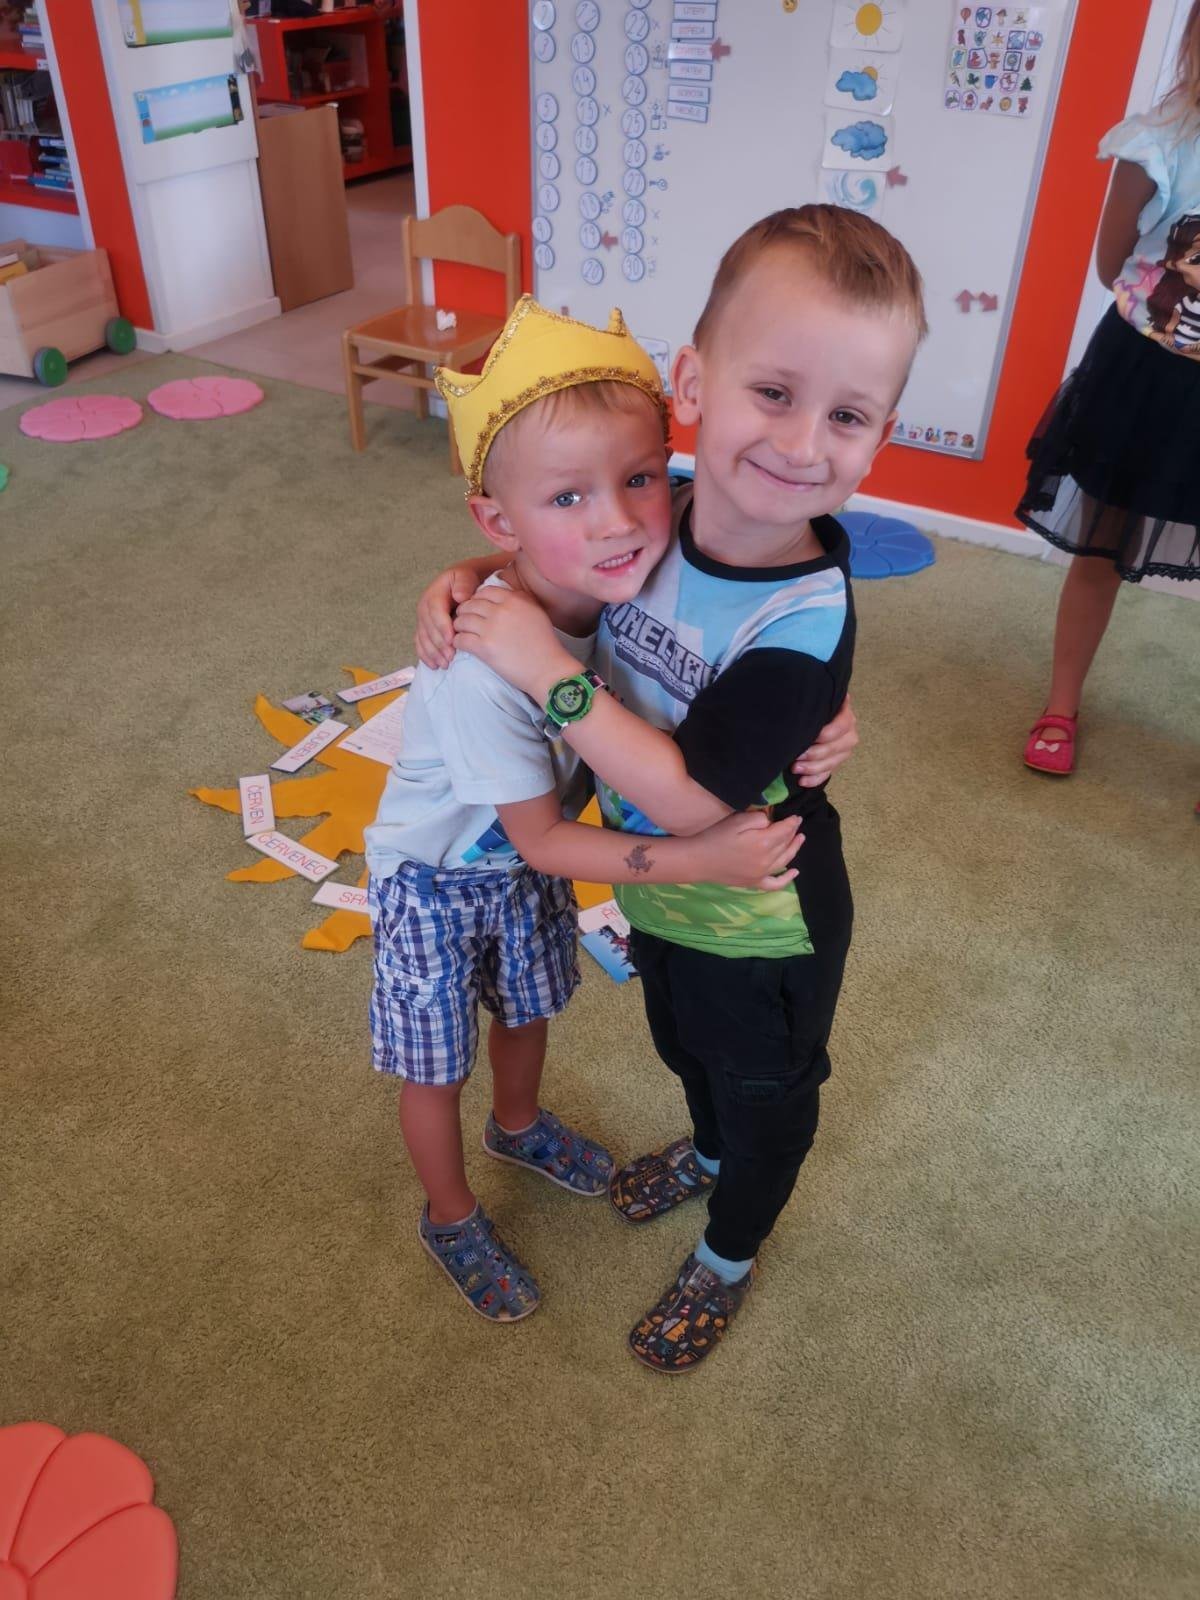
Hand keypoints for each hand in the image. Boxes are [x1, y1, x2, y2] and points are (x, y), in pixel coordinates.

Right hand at [415, 564, 482, 670]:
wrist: (462, 584)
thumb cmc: (466, 582)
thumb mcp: (466, 577)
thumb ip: (464, 584)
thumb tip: (460, 597)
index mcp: (433, 594)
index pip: (435, 611)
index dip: (441, 626)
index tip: (452, 639)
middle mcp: (424, 607)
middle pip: (427, 628)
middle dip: (438, 644)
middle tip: (450, 657)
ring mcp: (423, 620)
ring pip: (423, 638)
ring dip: (432, 653)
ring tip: (445, 664)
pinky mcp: (424, 630)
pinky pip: (420, 643)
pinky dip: (425, 655)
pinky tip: (434, 666)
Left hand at [453, 585, 575, 697]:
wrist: (548, 669)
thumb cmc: (545, 643)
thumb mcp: (536, 612)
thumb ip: (520, 599)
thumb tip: (504, 593)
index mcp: (515, 600)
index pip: (485, 591)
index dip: (476, 599)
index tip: (476, 608)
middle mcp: (501, 611)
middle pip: (470, 604)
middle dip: (463, 612)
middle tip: (463, 620)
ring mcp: (491, 629)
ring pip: (461, 621)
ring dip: (458, 627)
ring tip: (461, 632)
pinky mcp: (484, 647)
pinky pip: (461, 639)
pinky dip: (458, 642)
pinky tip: (461, 645)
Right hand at [694, 809, 803, 890]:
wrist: (698, 860)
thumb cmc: (715, 836)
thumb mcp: (736, 820)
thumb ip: (758, 818)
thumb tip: (771, 822)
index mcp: (763, 842)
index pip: (785, 830)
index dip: (792, 822)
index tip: (796, 816)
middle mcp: (766, 860)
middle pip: (786, 844)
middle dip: (793, 833)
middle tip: (797, 825)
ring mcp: (761, 874)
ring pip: (785, 860)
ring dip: (794, 849)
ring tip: (800, 839)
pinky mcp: (754, 882)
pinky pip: (775, 884)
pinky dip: (787, 878)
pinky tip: (794, 872)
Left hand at [792, 695, 858, 787]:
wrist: (810, 715)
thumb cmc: (810, 705)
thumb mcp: (815, 701)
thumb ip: (819, 701)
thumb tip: (817, 700)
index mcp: (845, 716)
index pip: (841, 726)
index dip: (827, 734)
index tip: (811, 737)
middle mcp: (848, 734)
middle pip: (835, 748)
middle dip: (815, 754)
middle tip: (796, 757)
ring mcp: (842, 750)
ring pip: (831, 763)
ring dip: (812, 769)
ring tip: (795, 768)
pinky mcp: (834, 763)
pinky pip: (827, 774)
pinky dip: (814, 779)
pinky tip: (802, 781)